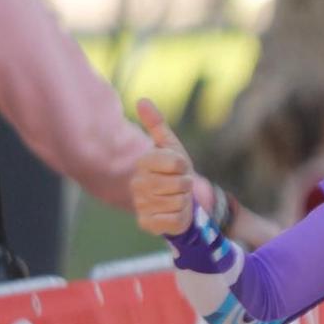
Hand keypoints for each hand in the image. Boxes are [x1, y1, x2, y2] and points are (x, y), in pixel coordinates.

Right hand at [131, 98, 196, 235]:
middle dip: (186, 185)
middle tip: (180, 185)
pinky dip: (180, 217)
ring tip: (177, 198)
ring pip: (179, 201)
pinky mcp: (147, 224)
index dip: (183, 166)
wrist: (178, 201)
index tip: (179, 168)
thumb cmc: (175, 172)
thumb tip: (142, 100)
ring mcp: (141, 205)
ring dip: (184, 201)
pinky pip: (173, 220)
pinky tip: (173, 213)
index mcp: (143, 163)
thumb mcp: (171, 147)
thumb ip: (157, 124)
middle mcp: (137, 184)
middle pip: (180, 182)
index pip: (176, 162)